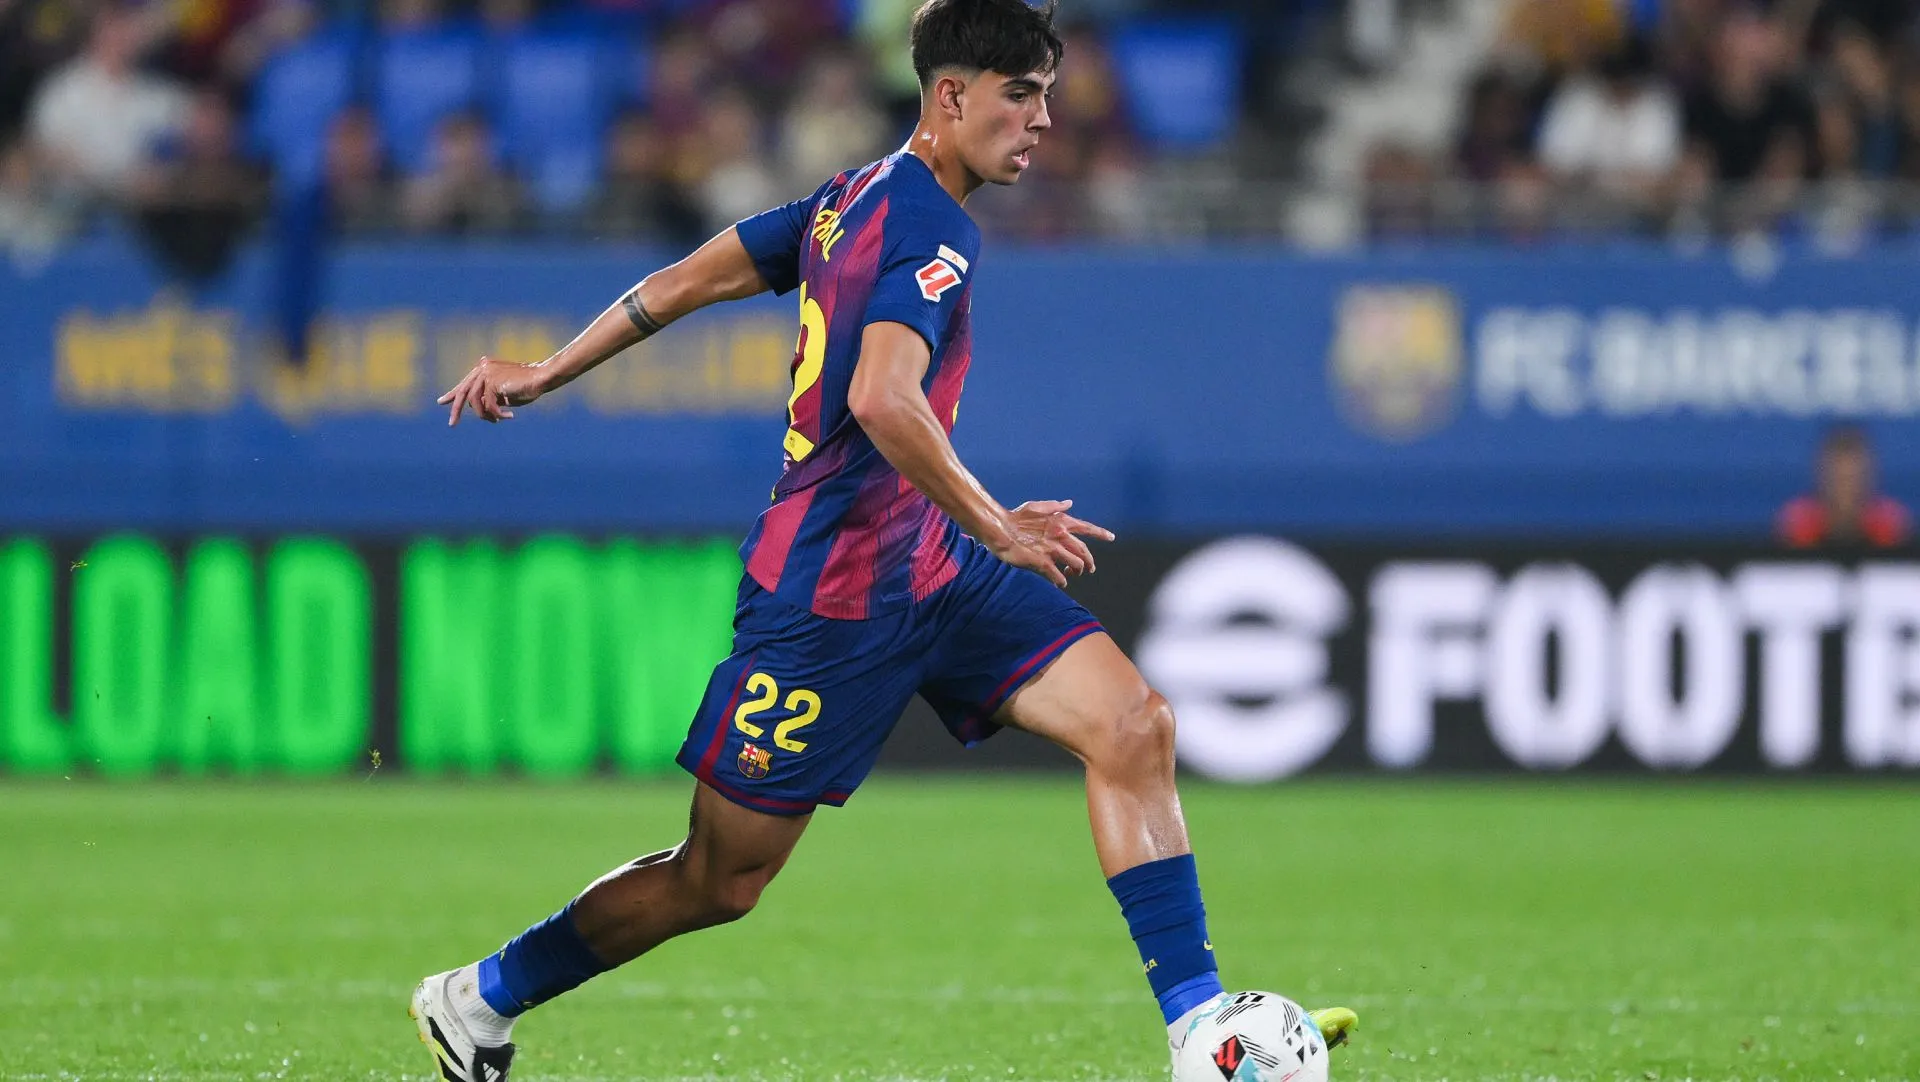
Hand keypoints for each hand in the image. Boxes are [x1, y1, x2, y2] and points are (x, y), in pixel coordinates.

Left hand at [438, 356, 549, 425]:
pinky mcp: (492, 382)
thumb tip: (475, 407)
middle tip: (452, 424)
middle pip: (463, 392)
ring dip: (485, 415)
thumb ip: (488, 397)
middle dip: (456, 409)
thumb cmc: (526, 386)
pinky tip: (509, 416)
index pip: (464, 383)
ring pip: (475, 402)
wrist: (540, 378)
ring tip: (497, 420)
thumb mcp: (503, 394)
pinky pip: (488, 405)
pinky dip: (497, 414)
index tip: (442, 402)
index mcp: (483, 367)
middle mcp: (482, 368)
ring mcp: (486, 373)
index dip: (453, 394)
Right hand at [987, 500, 1115, 587]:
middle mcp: (1060, 535)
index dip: (1101, 533)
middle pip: (1084, 552)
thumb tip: (1069, 503)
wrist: (1000, 528)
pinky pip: (1058, 576)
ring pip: (1075, 564)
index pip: (1087, 528)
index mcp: (1061, 522)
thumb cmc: (1016, 516)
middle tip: (1089, 569)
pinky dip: (1061, 581)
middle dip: (1089, 562)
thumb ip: (1055, 506)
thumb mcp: (1037, 507)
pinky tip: (1060, 583)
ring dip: (1076, 571)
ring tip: (1071, 574)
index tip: (1111, 537)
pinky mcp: (1042, 563)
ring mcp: (1052, 550)